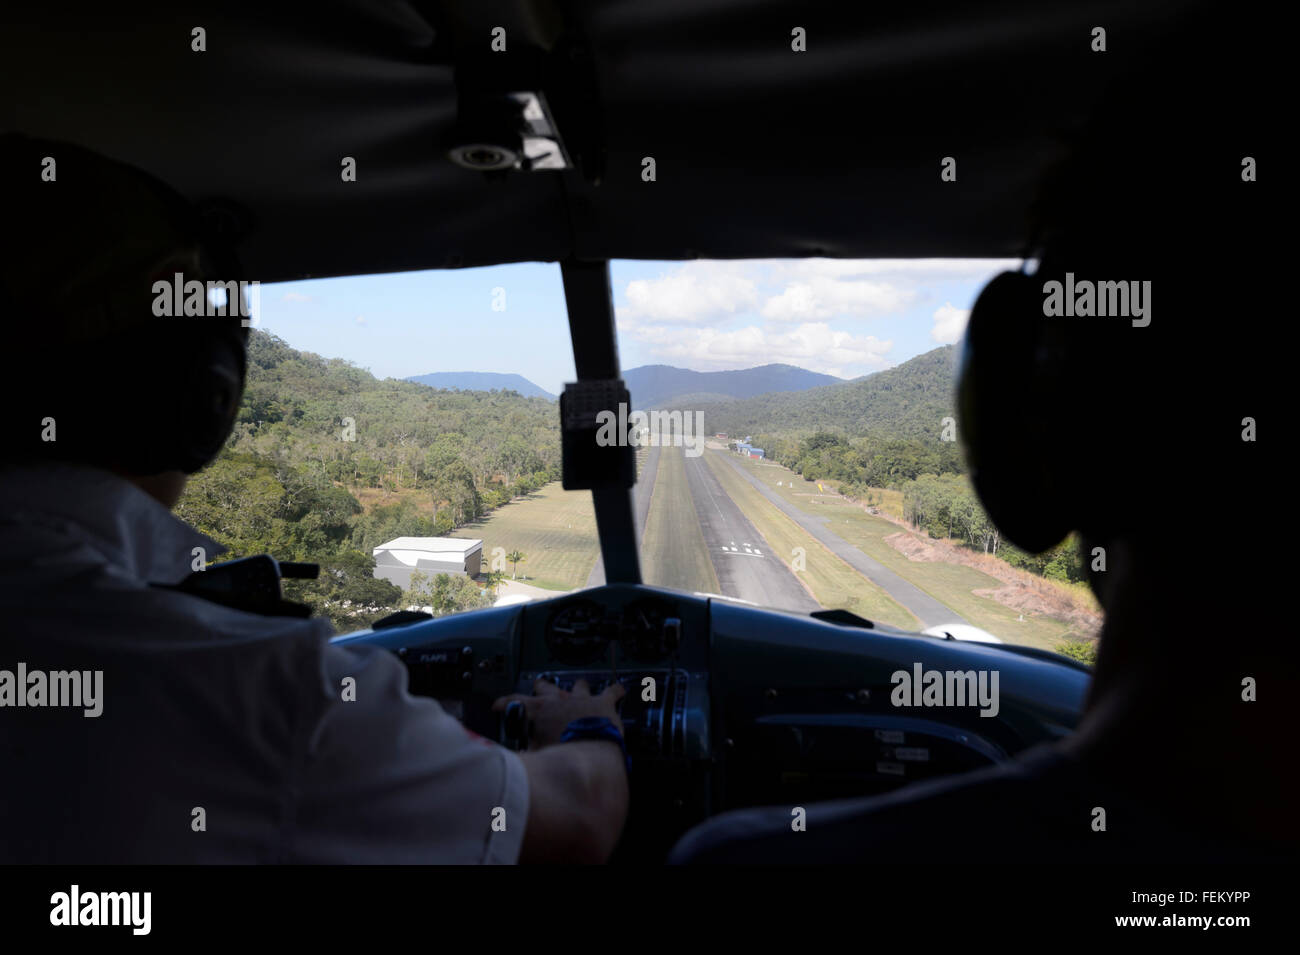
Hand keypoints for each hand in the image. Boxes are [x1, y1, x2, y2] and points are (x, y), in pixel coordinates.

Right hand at [492, 677, 625, 749]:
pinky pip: (612, 691)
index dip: (504, 702)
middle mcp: (559, 700)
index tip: (498, 704)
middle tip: (540, 687)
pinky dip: (616, 691)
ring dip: (578, 687)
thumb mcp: (533, 757)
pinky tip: (621, 690)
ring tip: (579, 686)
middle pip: (546, 687)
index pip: (514, 701)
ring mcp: (581, 699)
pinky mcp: (603, 703)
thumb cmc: (560, 757)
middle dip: (542, 687)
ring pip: (578, 685)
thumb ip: (523, 756)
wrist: (589, 756)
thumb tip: (515, 763)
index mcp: (539, 711)